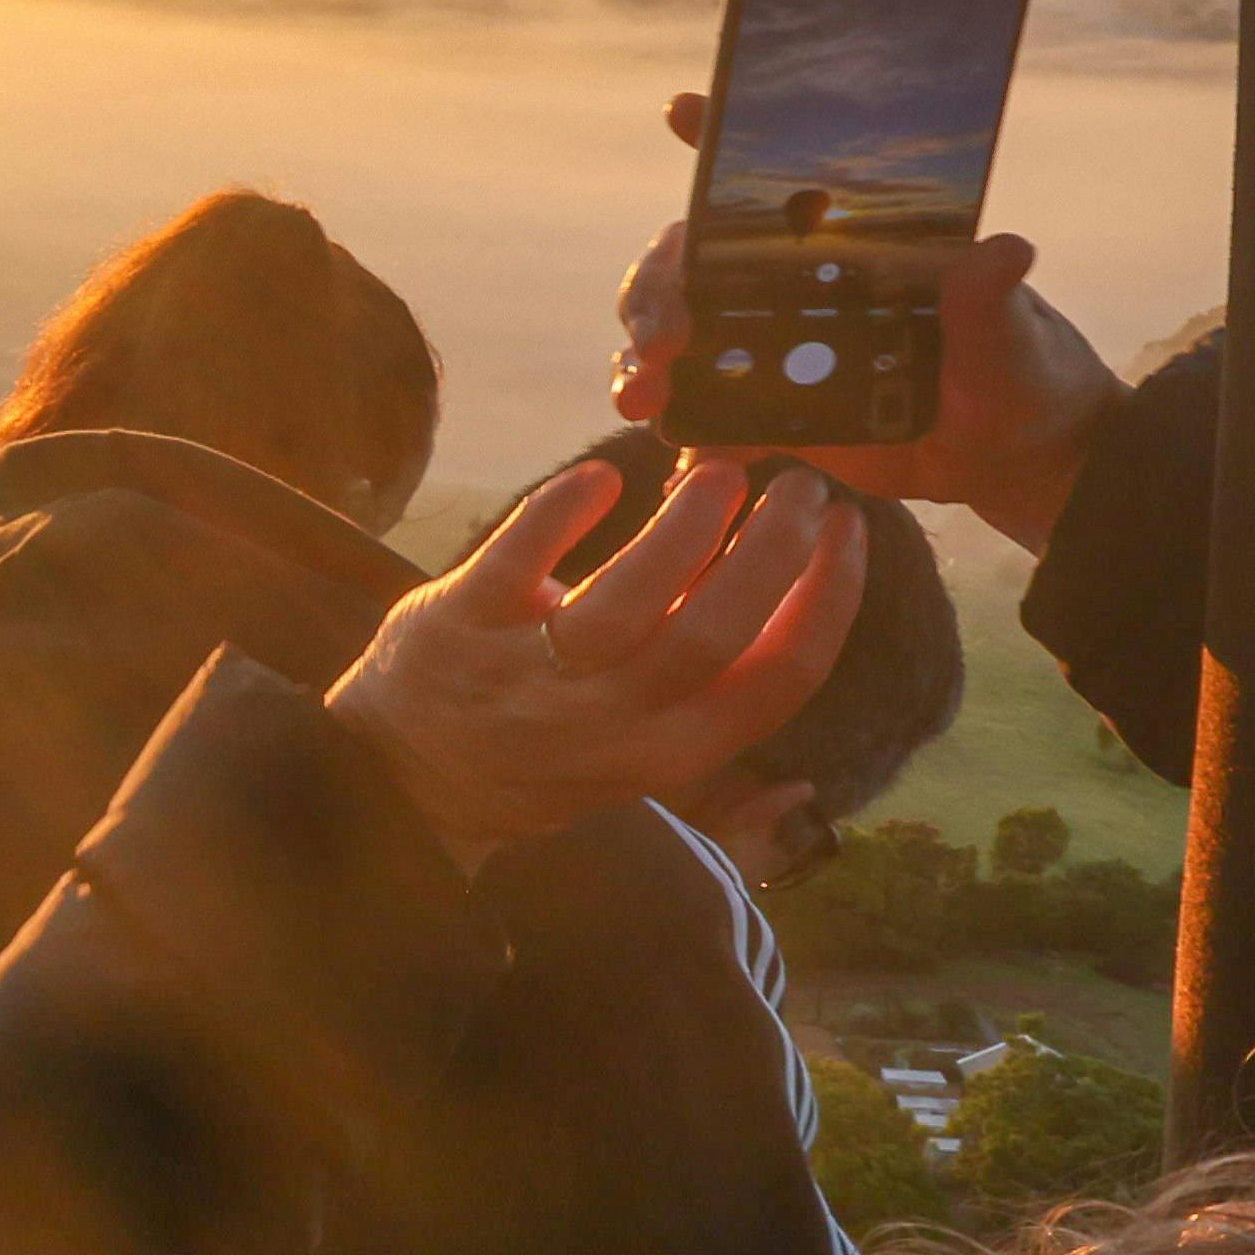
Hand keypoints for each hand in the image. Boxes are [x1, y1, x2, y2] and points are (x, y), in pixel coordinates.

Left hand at [322, 445, 872, 861]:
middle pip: (714, 635)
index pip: (777, 682)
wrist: (407, 774)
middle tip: (801, 484)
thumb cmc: (546, 759)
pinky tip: (604, 479)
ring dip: (686, 528)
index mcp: (668, 752)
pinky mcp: (460, 622)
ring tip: (722, 470)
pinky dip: (563, 513)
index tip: (848, 532)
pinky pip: (517, 559)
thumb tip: (804, 784)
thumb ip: (710, 747)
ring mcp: (530, 674)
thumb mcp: (636, 772)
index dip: (828, 601)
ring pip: (626, 602)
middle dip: (774, 552)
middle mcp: (606, 722)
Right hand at [605, 94, 1125, 548]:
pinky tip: (679, 452)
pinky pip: (704, 416)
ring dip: (641, 360)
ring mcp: (769, 350)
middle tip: (664, 339)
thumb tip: (1007, 248)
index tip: (682, 109)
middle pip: (686, 263)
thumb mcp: (1007, 332)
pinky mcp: (768, 415)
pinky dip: (683, 431)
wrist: (1009, 455)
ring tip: (642, 398)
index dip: (715, 136)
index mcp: (838, 242)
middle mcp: (787, 284)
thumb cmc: (1016, 367)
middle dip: (655, 292)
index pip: (764, 176)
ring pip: (673, 336)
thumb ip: (988, 297)